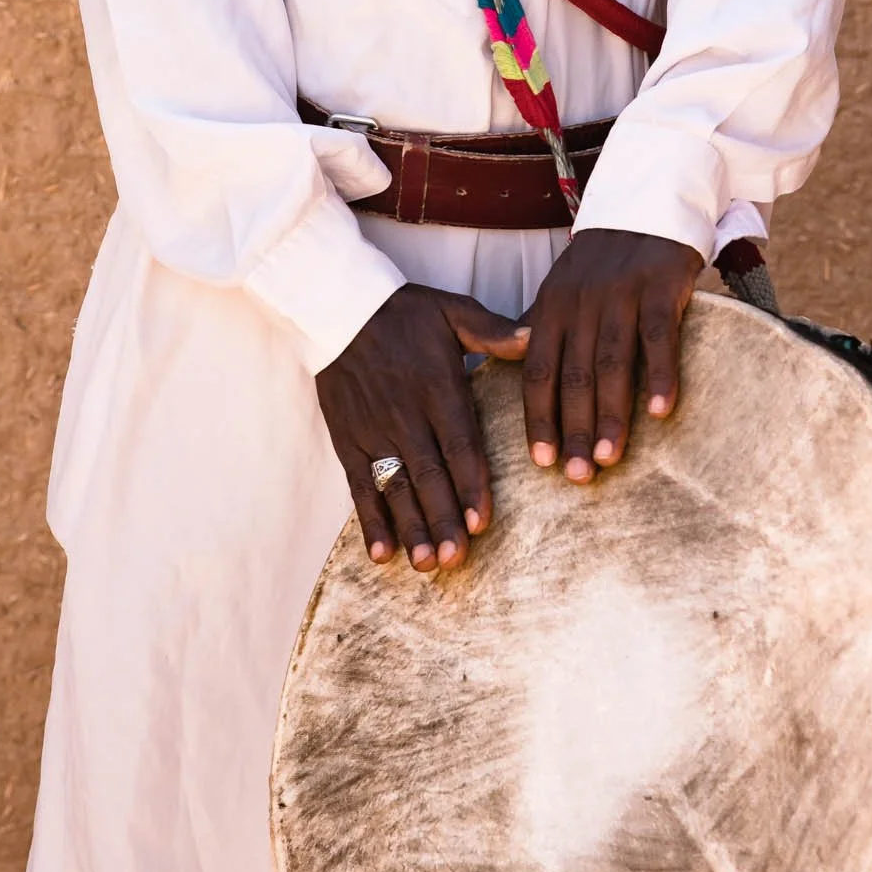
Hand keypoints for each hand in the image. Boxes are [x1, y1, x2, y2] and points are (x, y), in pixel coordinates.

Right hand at [317, 286, 528, 571]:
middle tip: (456, 559)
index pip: (459, 444)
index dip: (471, 484)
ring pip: (396, 487)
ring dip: (411, 527)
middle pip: (428, 475)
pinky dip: (370, 520)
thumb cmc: (403, 312)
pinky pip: (359, 486)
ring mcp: (373, 431)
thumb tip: (535, 337)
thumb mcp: (452, 311)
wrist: (337, 307)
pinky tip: (382, 553)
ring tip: (425, 564)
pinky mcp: (347, 440)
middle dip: (443, 519)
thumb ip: (493, 331)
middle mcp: (406, 415)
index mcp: (438, 388)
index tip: (483, 521)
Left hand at [522, 229, 703, 484]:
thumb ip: (540, 333)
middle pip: (573, 374)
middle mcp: (580, 302)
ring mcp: (620, 294)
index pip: (538, 370)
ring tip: (609, 457)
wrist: (646, 204)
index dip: (539, 417)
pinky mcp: (660, 286)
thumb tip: (517, 384)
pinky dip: (659, 375)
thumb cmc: (602, 262)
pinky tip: (661, 412)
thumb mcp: (562, 290)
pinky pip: (659, 337)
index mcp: (551, 308)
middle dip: (573, 428)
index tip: (541, 461)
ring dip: (611, 413)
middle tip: (577, 476)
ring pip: (612, 362)